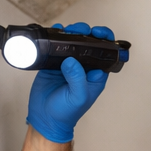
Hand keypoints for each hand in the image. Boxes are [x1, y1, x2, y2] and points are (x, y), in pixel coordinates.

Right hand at [26, 23, 114, 143]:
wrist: (45, 119)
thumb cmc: (66, 113)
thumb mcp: (78, 97)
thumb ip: (78, 78)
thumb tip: (71, 60)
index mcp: (95, 74)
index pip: (105, 51)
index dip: (104, 38)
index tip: (97, 33)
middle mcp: (84, 66)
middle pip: (88, 41)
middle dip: (84, 32)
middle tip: (77, 31)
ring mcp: (68, 63)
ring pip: (72, 41)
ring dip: (70, 33)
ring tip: (65, 31)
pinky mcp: (53, 63)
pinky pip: (56, 46)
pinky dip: (55, 38)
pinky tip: (54, 34)